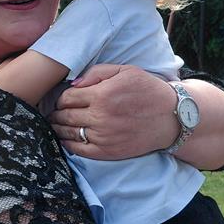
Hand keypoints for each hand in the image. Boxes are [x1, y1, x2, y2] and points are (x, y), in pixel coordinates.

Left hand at [49, 64, 176, 158]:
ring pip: (70, 133)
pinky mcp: (108, 152)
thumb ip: (97, 73)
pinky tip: (66, 139)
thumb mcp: (125, 71)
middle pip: (65, 116)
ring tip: (55, 125)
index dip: (61, 98)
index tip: (61, 100)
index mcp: (102, 95)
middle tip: (51, 114)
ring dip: (58, 129)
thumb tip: (73, 84)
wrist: (172, 117)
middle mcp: (101, 117)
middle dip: (56, 114)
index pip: (68, 97)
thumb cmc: (148, 90)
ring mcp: (104, 136)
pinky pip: (80, 150)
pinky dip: (68, 144)